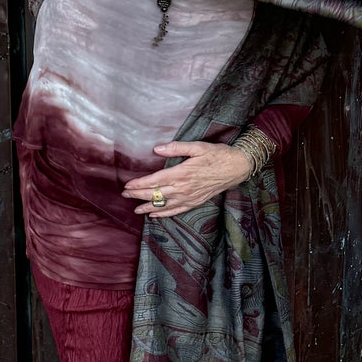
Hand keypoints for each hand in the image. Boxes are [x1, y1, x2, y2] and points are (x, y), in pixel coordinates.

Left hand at [123, 141, 252, 218]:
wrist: (237, 168)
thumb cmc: (218, 155)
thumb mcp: (198, 146)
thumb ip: (176, 147)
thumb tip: (157, 148)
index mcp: (182, 173)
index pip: (155, 181)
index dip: (139, 184)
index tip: (127, 186)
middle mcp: (184, 188)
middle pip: (156, 194)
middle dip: (138, 195)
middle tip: (125, 195)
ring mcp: (189, 197)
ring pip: (164, 205)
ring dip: (148, 207)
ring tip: (135, 209)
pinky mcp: (195, 202)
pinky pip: (176, 211)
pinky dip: (164, 214)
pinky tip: (155, 215)